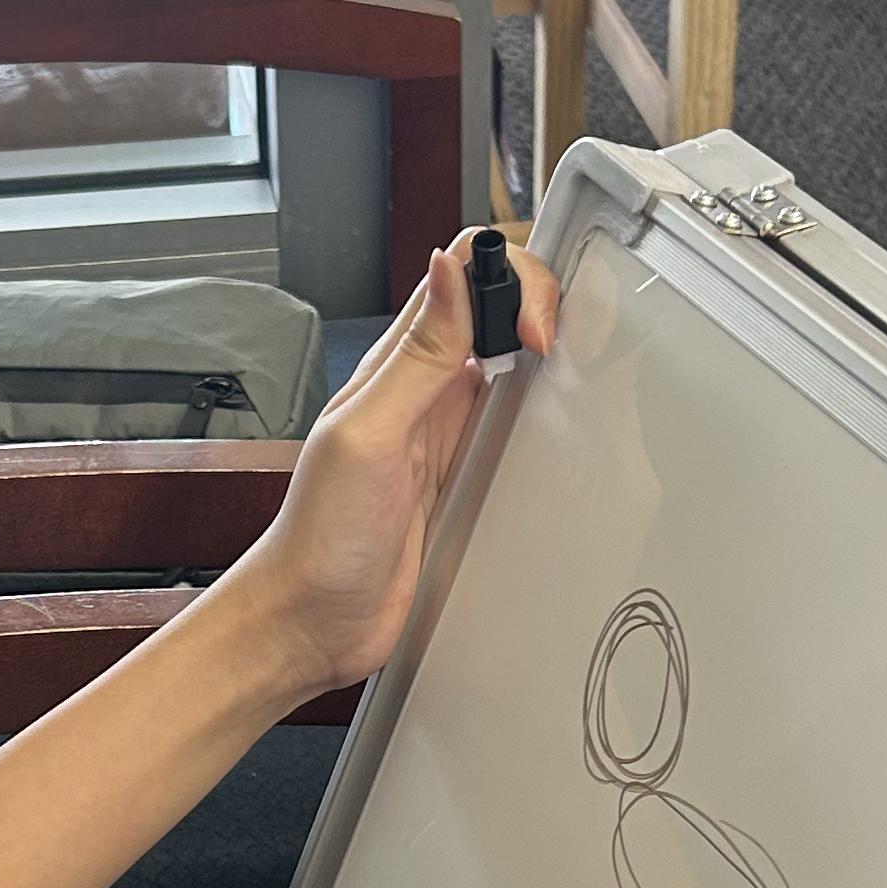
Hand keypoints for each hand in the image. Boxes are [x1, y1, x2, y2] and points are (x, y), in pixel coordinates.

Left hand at [216, 232, 557, 703]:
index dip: (509, 279)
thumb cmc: (321, 537)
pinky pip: (513, 429)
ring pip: (511, 366)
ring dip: (546, 358)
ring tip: (573, 372)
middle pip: (495, 312)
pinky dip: (542, 418)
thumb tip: (448, 267)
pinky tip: (553, 432)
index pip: (462, 276)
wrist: (313, 620)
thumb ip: (415, 356)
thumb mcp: (368, 435)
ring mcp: (447, 435)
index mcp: (397, 364)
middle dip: (541, 306)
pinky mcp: (464, 479)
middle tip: (559, 347)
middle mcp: (424, 391)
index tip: (532, 328)